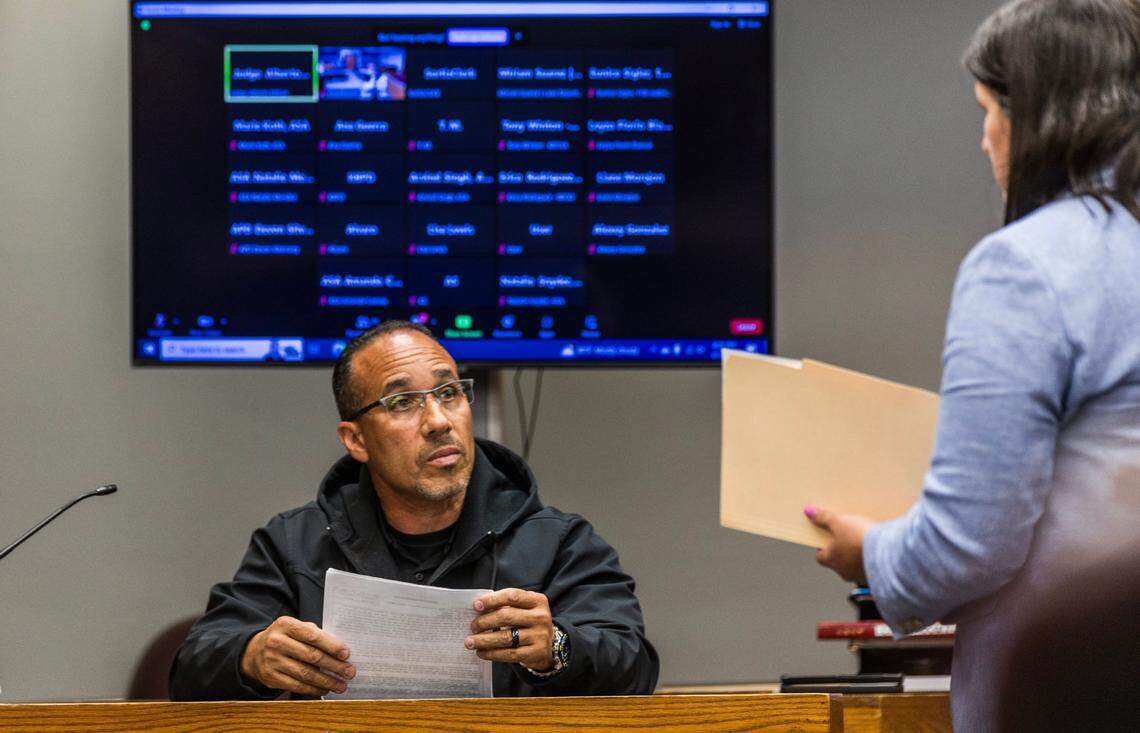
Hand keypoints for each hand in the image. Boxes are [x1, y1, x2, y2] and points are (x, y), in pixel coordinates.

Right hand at [240, 616, 354, 695]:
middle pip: (311, 656)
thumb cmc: (284, 637)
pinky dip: (313, 689)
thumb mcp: (295, 628)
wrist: (254, 651)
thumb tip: (340, 649)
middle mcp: (276, 642)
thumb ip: (314, 634)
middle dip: (334, 666)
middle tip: (349, 672)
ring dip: (327, 681)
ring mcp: (272, 661)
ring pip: (305, 673)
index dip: (331, 646)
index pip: (312, 636)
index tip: (346, 654)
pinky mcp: (271, 677)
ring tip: (341, 685)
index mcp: (285, 625)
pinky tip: (325, 689)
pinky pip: (296, 685)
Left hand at [466, 588, 554, 670]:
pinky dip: (492, 653)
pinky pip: (509, 653)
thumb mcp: (525, 609)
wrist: (550, 646)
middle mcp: (540, 617)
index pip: (512, 596)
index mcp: (537, 601)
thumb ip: (507, 606)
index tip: (476, 605)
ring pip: (505, 637)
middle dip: (485, 621)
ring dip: (484, 640)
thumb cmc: (530, 623)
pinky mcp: (534, 653)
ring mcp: (539, 636)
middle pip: (506, 617)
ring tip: (470, 642)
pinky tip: (481, 652)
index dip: (492, 600)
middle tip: (472, 626)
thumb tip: (479, 608)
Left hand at [805, 506, 875, 583]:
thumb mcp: (839, 522)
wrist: (890, 553)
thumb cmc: (860, 540)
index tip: (826, 538)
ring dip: (858, 556)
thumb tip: (809, 512)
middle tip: (848, 537)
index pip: (820, 556)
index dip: (822, 546)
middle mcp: (845, 572)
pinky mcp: (878, 578)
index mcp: (831, 560)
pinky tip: (879, 550)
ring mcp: (861, 576)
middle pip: (838, 561)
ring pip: (856, 566)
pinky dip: (873, 560)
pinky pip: (872, 568)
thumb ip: (823, 518)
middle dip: (842, 550)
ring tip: (865, 542)